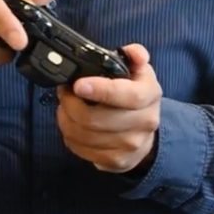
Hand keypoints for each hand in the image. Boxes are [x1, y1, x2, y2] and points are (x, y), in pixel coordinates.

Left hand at [56, 43, 161, 173]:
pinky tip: (71, 124)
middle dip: (71, 104)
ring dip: (66, 119)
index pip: (127, 95)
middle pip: (97, 120)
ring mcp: (131, 146)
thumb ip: (135, 56)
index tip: (78, 84)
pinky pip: (82, 150)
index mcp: (149, 95)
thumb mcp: (138, 70)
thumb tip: (134, 52)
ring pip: (85, 136)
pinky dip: (70, 136)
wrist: (146, 130)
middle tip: (64, 92)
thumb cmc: (135, 93)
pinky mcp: (117, 162)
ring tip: (65, 106)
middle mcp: (144, 123)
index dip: (101, 90)